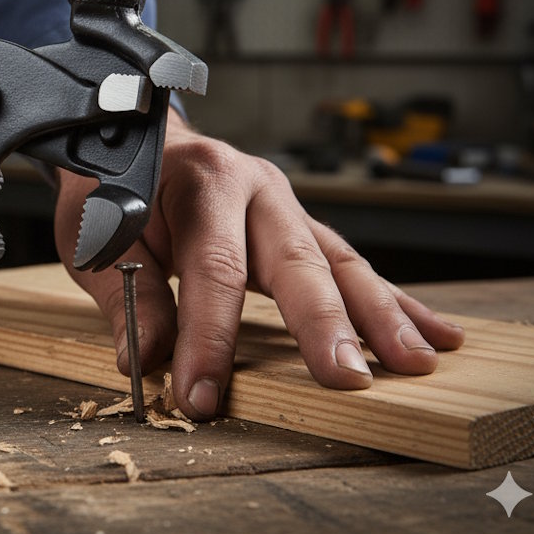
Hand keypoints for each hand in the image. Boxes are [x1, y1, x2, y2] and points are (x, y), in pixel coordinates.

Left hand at [55, 106, 465, 419]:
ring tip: (414, 363)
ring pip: (341, 260)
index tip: (202, 395)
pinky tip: (435, 335)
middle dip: (324, 323)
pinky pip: (352, 264)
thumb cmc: (111, 188)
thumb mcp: (98, 235)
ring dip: (380, 315)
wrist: (131, 138)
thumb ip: (126, 298)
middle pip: (297, 258)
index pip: (212, 268)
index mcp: (201, 181)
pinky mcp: (300, 225)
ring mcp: (285, 204)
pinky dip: (393, 301)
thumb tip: (144, 362)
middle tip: (348, 377)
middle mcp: (254, 187)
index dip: (209, 337)